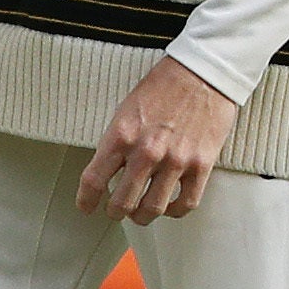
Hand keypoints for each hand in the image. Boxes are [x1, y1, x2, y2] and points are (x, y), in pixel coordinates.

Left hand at [77, 55, 237, 221]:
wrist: (202, 72)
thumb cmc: (163, 87)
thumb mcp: (126, 109)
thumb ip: (116, 142)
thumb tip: (107, 171)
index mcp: (122, 134)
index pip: (94, 179)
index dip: (86, 200)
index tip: (86, 207)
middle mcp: (146, 151)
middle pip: (122, 203)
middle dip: (115, 212)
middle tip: (115, 211)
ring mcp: (175, 160)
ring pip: (153, 209)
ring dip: (143, 216)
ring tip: (141, 213)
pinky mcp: (201, 165)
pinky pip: (186, 203)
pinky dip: (175, 211)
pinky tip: (170, 206)